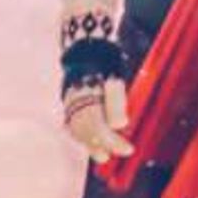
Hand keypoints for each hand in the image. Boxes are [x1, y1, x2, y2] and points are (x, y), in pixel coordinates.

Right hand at [60, 39, 133, 163]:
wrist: (86, 44)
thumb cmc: (104, 59)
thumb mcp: (115, 76)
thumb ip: (116, 100)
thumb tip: (119, 125)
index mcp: (86, 95)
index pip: (99, 128)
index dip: (114, 142)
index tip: (129, 149)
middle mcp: (74, 100)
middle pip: (86, 131)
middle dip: (101, 145)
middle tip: (117, 153)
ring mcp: (69, 100)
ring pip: (77, 129)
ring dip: (91, 143)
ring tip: (104, 153)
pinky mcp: (68, 99)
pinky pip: (72, 123)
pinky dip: (82, 134)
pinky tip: (90, 141)